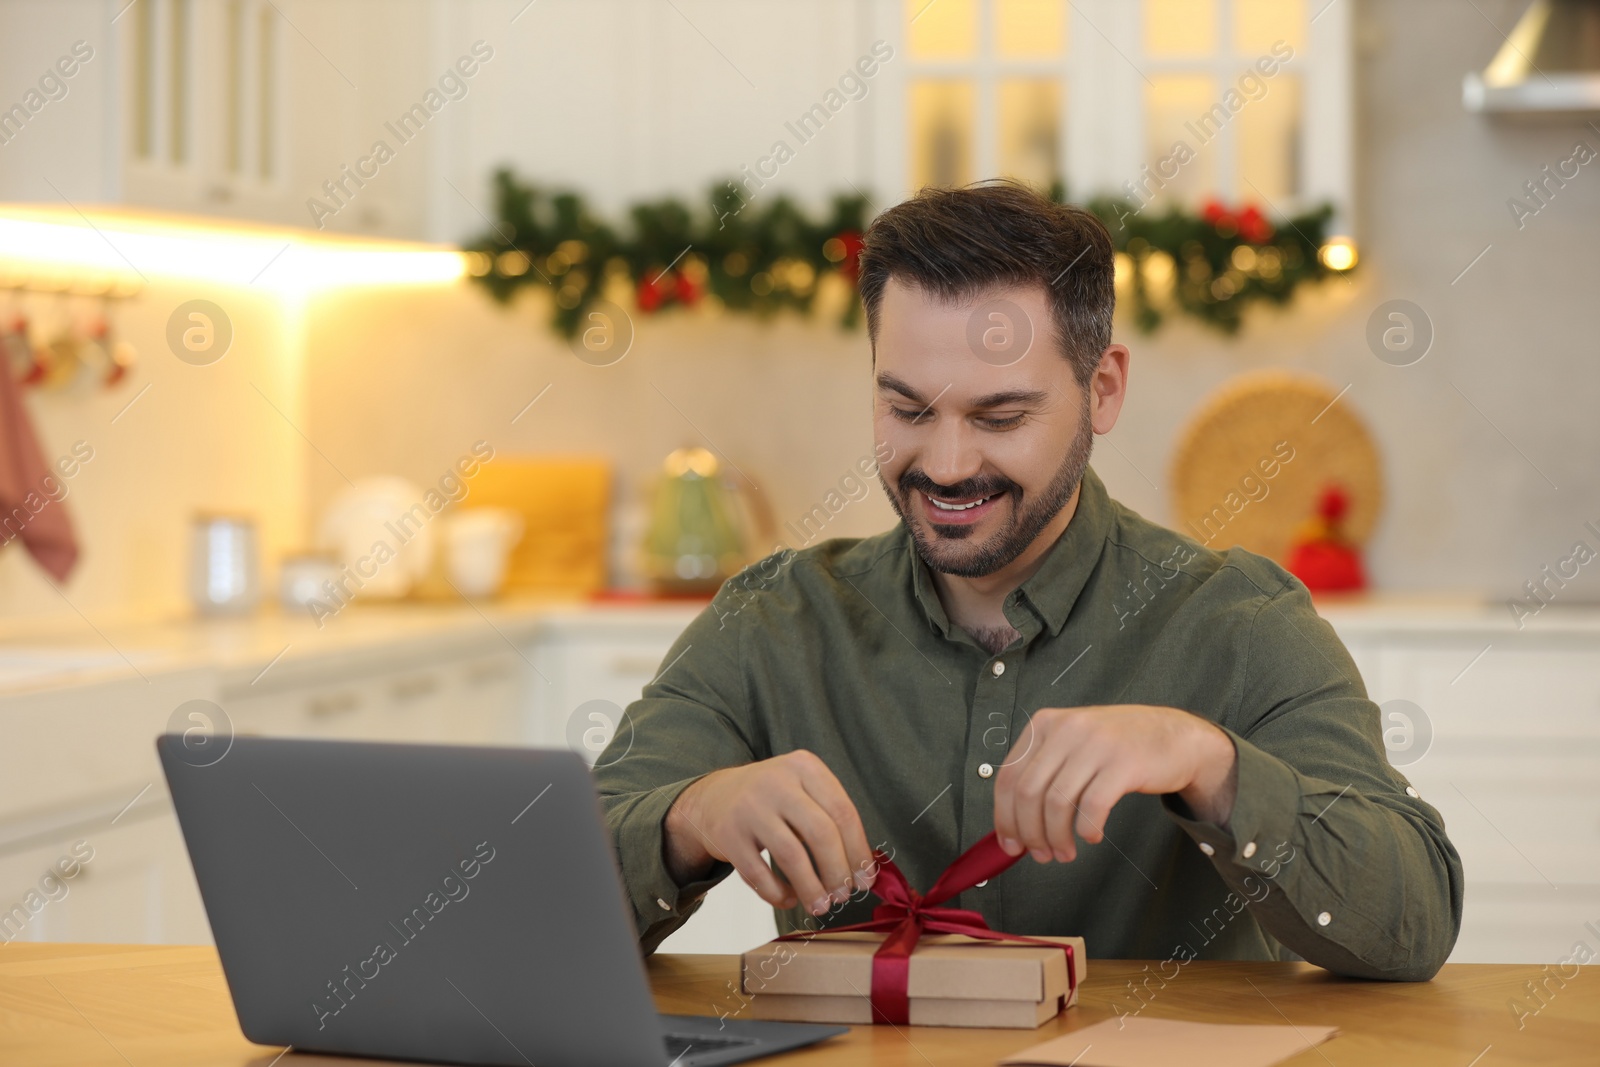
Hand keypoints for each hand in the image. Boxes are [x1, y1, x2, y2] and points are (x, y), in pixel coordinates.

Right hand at [664, 750, 876, 915]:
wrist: (714, 796)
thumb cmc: (773, 800)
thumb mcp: (802, 790)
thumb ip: (831, 818)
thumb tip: (864, 870)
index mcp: (804, 766)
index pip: (843, 811)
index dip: (858, 850)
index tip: (866, 879)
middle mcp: (776, 782)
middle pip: (820, 833)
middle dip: (838, 871)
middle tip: (844, 896)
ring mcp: (749, 807)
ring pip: (791, 856)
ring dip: (811, 888)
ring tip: (821, 906)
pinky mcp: (728, 835)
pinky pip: (759, 874)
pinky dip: (778, 894)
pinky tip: (789, 899)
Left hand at [991, 705, 1237, 861]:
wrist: (1173, 735)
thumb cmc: (1117, 747)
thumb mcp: (1073, 744)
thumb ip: (1043, 773)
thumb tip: (1013, 825)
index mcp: (1046, 724)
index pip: (1009, 777)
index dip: (1004, 818)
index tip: (1010, 845)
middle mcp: (1067, 729)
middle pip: (1028, 793)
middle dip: (1029, 833)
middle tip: (1040, 855)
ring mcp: (1095, 743)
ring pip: (1056, 803)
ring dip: (1056, 838)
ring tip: (1064, 853)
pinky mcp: (1123, 762)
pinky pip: (1092, 806)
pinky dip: (1086, 829)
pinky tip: (1092, 837)